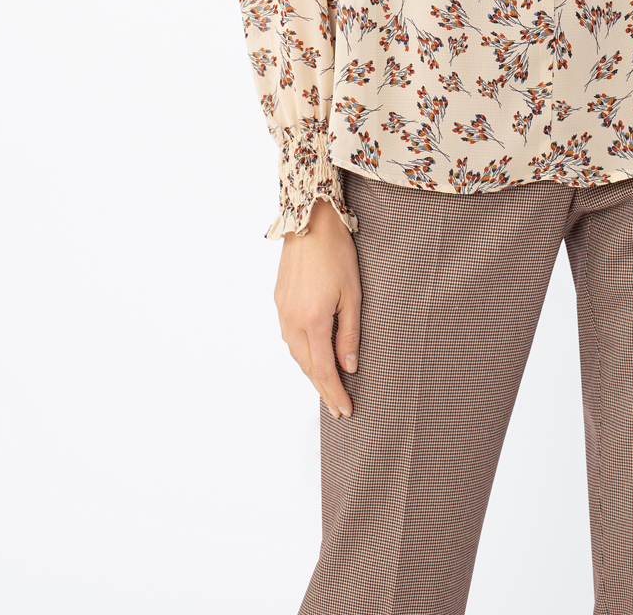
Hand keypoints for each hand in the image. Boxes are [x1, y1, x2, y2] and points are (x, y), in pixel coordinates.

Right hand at [273, 196, 361, 418]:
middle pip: (307, 366)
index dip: (335, 393)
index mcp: (313, 321)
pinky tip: (312, 355)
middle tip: (338, 408)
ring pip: (296, 353)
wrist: (309, 221)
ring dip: (311, 372)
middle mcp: (292, 321)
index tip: (346, 411)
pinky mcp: (278, 300)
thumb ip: (350, 334)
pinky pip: (289, 337)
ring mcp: (282, 311)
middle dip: (323, 389)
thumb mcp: (353, 294)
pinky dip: (301, 353)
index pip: (325, 370)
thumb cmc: (337, 253)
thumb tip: (350, 367)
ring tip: (327, 386)